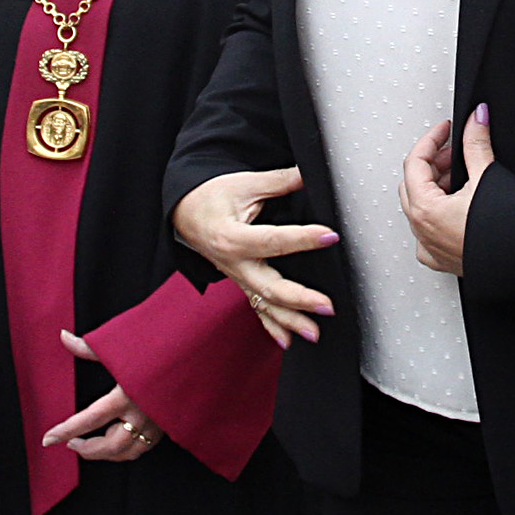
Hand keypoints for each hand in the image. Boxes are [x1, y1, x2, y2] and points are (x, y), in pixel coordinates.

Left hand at [41, 329, 163, 462]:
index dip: (66, 431)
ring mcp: (157, 423)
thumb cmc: (161, 347)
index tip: (48, 439)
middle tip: (70, 443)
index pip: (88, 420)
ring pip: (127, 452)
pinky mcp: (168, 425)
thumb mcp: (122, 345)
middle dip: (86, 449)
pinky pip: (143, 447)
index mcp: (126, 395)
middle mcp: (142, 414)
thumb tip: (63, 337)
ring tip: (89, 446)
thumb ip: (90, 347)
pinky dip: (126, 450)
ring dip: (105, 453)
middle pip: (109, 446)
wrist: (201, 353)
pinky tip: (118, 441)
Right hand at [171, 167, 338, 348]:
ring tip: (314, 333)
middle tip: (327, 305)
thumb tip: (309, 173)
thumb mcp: (244, 183)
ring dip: (290, 321)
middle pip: (269, 286)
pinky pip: (257, 308)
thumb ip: (280, 181)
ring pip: (264, 304)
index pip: (274, 241)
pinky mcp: (241, 283)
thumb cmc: (211, 197)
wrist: (184, 212)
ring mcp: (237, 278)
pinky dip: (273, 326)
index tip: (330, 237)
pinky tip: (289, 341)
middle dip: (299, 299)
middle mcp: (234, 264)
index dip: (304, 239)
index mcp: (233, 237)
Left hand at [401, 108, 489, 275]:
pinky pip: (427, 233)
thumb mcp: (487, 176)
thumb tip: (476, 120)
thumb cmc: (506, 231)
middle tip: (454, 151)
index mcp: (426, 209)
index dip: (431, 139)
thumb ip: (476, 143)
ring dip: (435, 188)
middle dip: (434, 163)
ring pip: (419, 208)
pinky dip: (437, 216)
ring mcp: (431, 247)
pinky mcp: (443, 259)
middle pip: (414, 183)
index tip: (446, 129)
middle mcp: (423, 231)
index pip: (415, 162)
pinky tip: (456, 208)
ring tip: (462, 176)